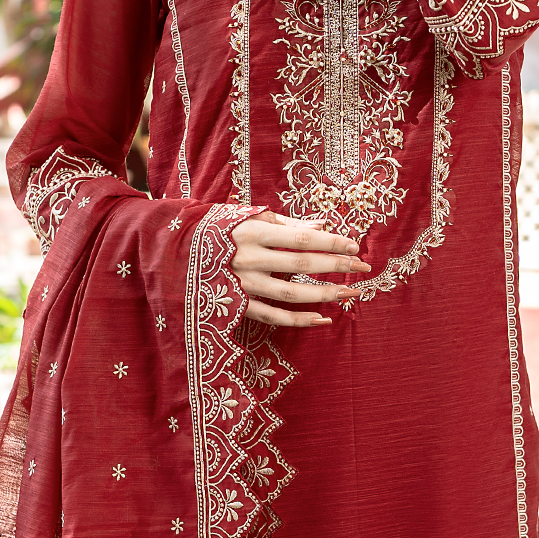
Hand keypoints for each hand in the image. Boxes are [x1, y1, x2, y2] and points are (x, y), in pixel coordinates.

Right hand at [232, 211, 368, 327]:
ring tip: (349, 293)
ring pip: (290, 294)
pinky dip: (298, 320)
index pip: (301, 238)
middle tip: (362, 268)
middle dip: (336, 267)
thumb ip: (287, 223)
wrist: (175, 252)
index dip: (330, 243)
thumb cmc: (219, 229)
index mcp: (252, 231)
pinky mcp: (237, 305)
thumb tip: (322, 226)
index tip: (354, 246)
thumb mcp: (249, 217)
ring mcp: (242, 284)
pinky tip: (322, 319)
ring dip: (324, 294)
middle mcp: (248, 259)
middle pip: (301, 265)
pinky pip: (272, 317)